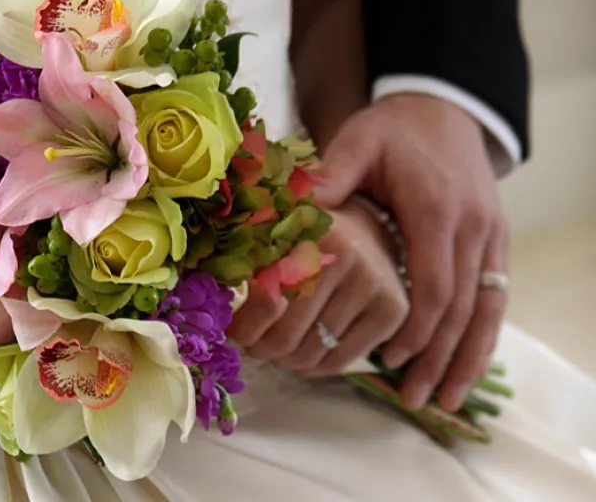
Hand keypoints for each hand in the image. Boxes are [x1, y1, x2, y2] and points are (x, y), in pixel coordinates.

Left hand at [226, 201, 407, 376]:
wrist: (372, 227)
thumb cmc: (312, 234)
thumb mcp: (278, 231)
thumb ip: (245, 253)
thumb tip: (201, 291)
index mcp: (308, 232)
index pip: (265, 300)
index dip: (242, 326)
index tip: (231, 331)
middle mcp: (347, 257)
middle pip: (286, 336)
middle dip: (260, 348)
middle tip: (252, 345)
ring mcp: (373, 285)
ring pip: (310, 354)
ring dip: (284, 360)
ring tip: (275, 349)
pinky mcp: (393, 310)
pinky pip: (340, 360)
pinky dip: (314, 368)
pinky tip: (303, 355)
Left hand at [315, 94, 509, 410]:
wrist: (444, 107)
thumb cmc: (394, 130)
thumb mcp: (359, 141)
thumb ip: (332, 177)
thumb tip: (296, 214)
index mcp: (435, 209)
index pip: (432, 285)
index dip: (414, 328)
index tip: (389, 359)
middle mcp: (472, 227)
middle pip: (460, 307)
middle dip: (438, 357)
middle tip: (414, 399)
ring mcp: (491, 235)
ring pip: (486, 309)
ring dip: (467, 357)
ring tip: (447, 400)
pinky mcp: (496, 240)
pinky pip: (496, 296)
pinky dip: (483, 334)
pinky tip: (469, 364)